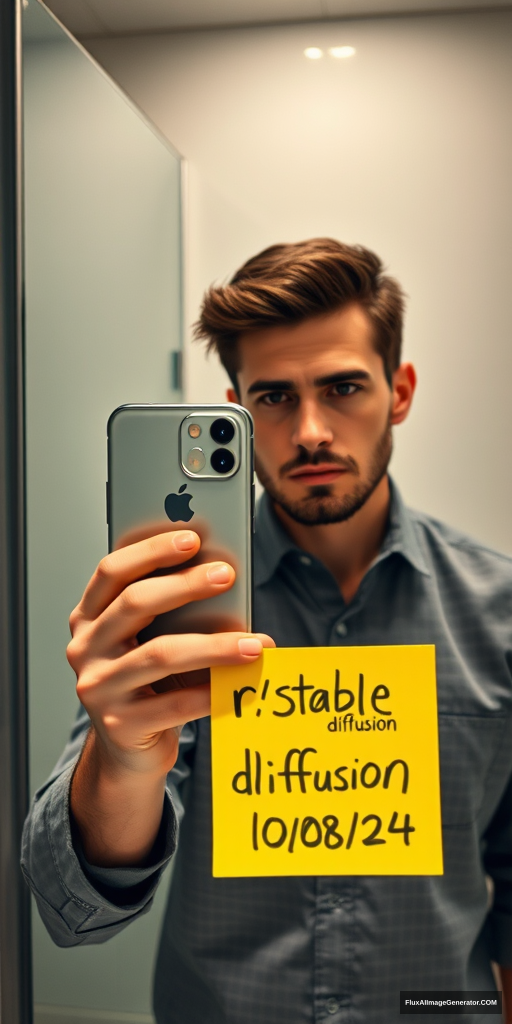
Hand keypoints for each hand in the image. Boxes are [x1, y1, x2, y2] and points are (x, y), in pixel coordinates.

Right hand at [67, 530, 273, 864]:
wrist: (130, 749)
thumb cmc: (149, 682)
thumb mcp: (151, 640)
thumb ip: (170, 612)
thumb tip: (223, 579)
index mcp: (89, 617)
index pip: (112, 571)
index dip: (150, 551)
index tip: (192, 538)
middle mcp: (86, 648)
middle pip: (135, 604)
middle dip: (185, 585)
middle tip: (227, 575)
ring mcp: (98, 688)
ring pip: (160, 655)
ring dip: (214, 645)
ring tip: (254, 642)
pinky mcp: (120, 724)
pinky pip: (175, 703)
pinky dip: (213, 691)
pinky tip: (241, 683)